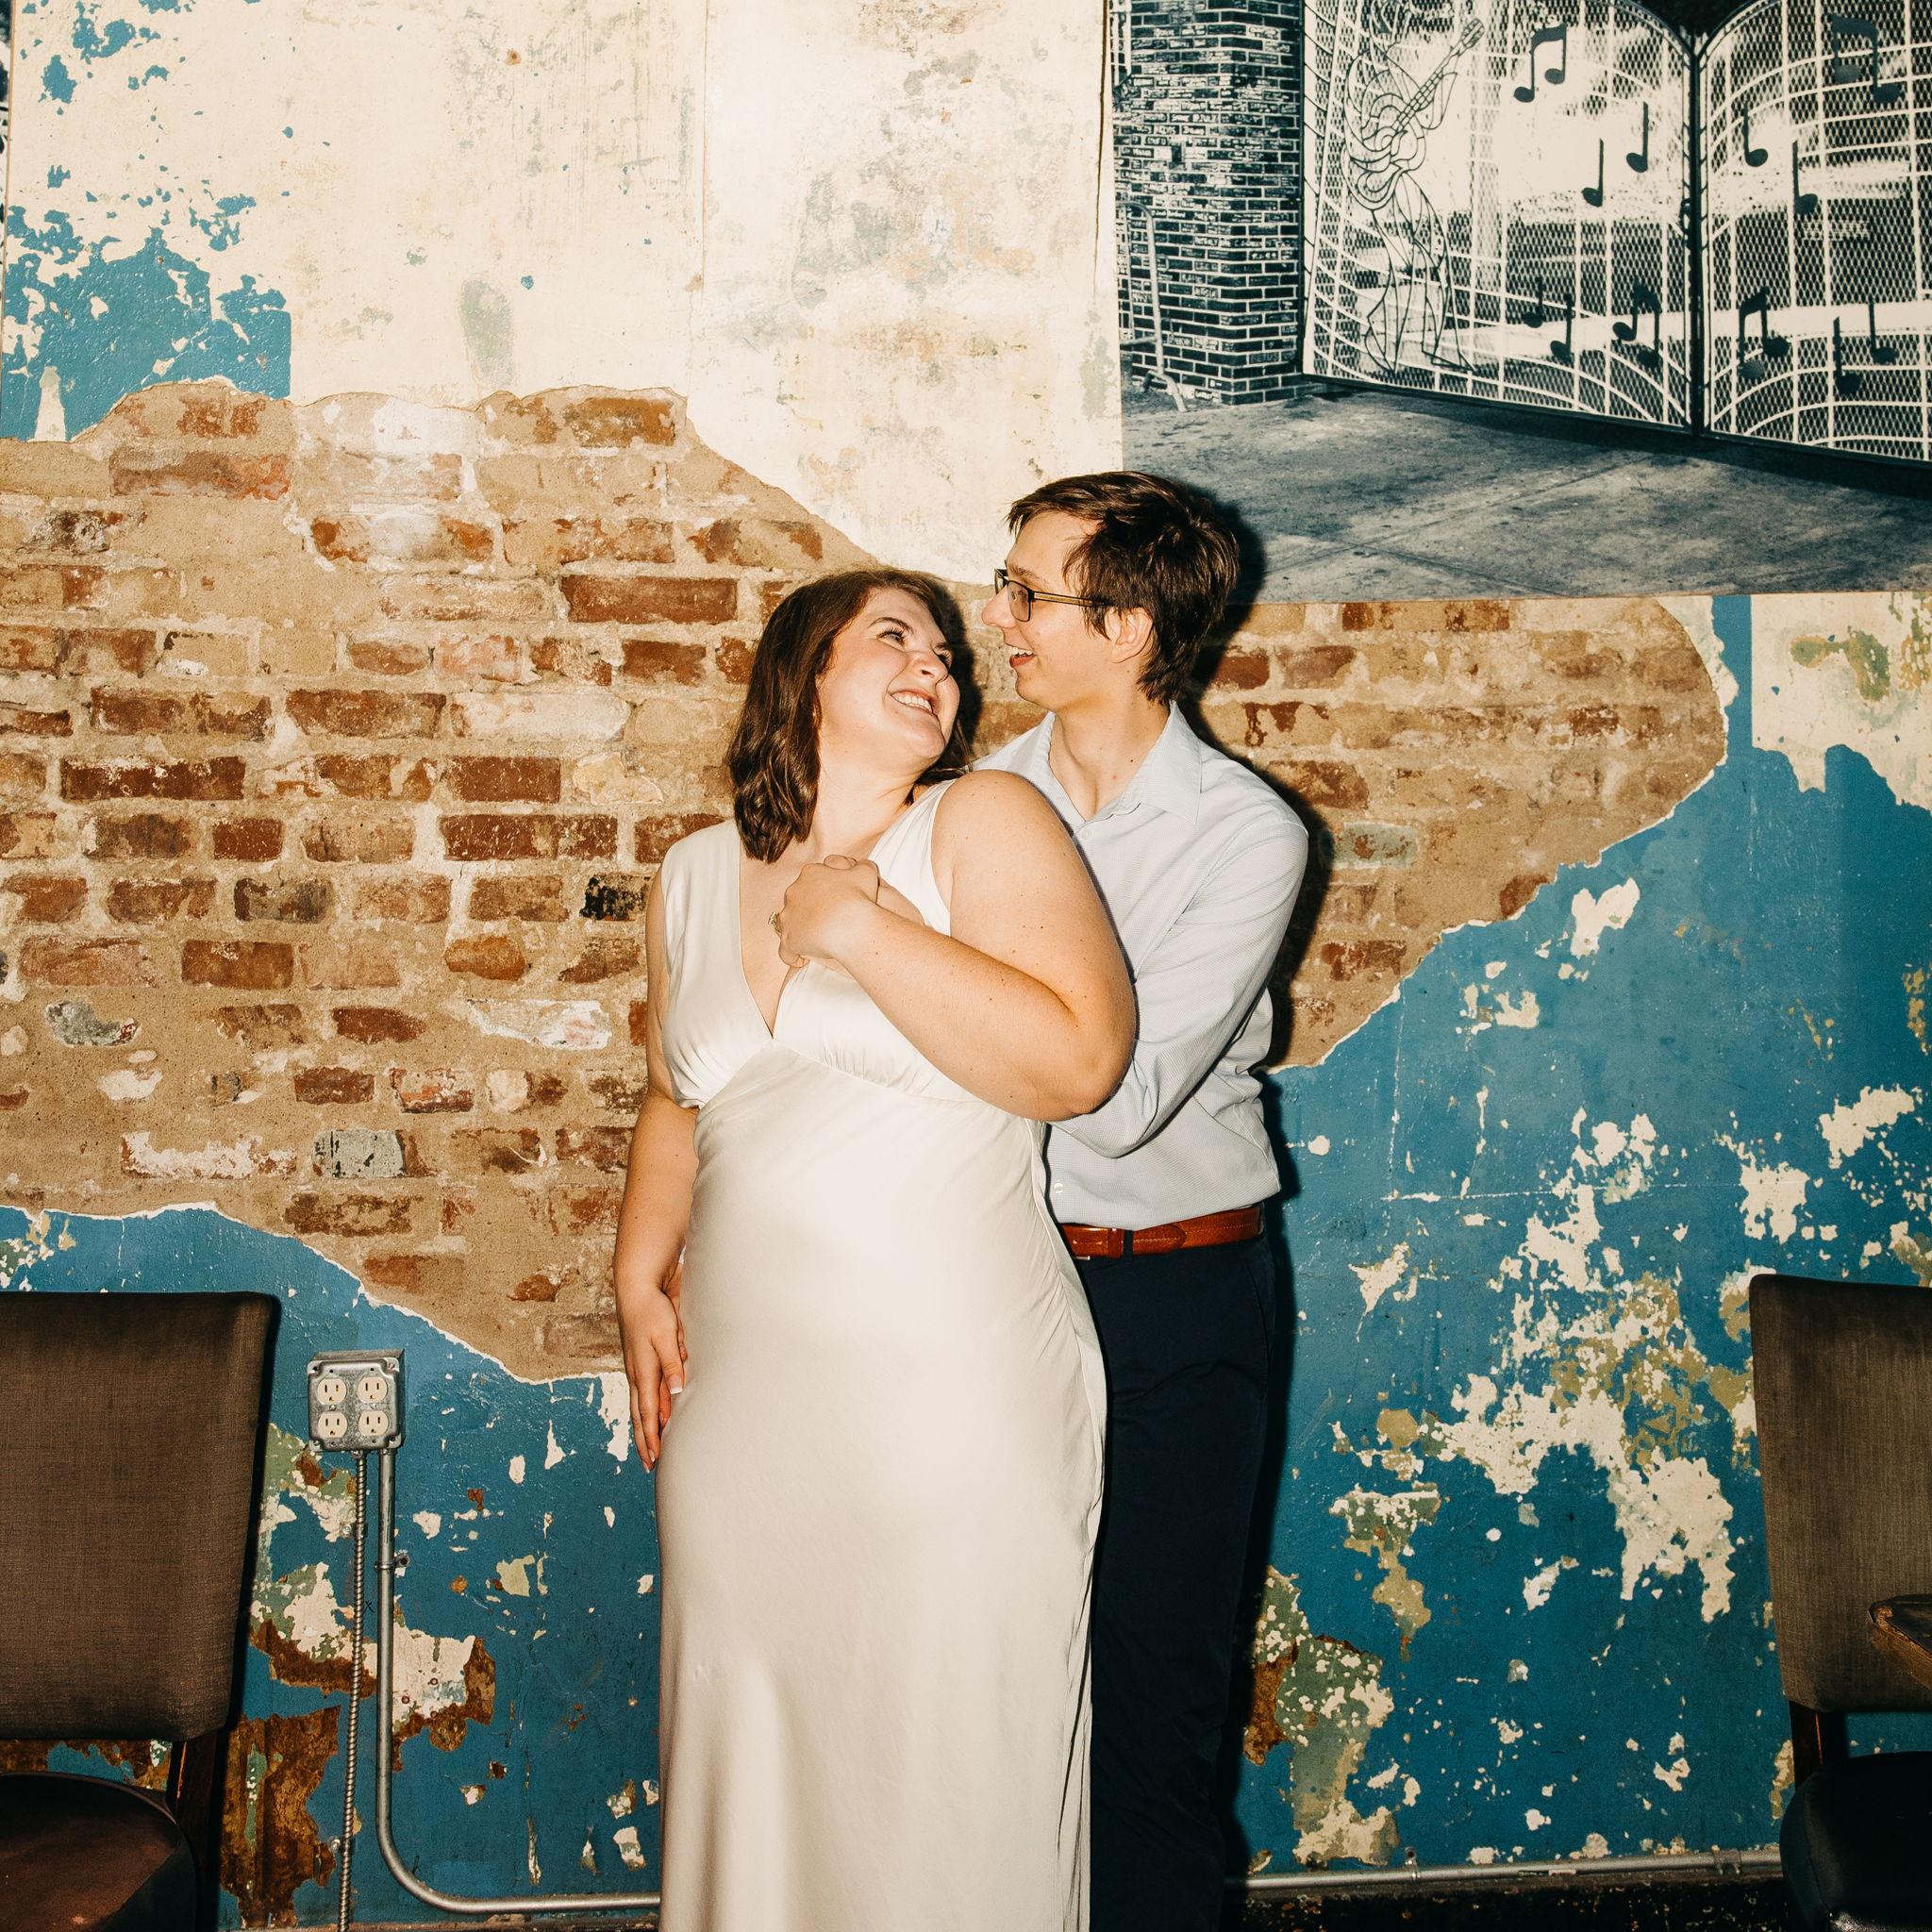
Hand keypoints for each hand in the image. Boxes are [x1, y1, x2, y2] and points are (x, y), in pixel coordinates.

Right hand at [615, 1280, 685, 1470]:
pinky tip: (649, 1413)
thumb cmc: (653, 1310)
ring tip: (646, 1447)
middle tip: (649, 1465)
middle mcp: (637, 1373)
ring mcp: (636, 1367)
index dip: (652, 1437)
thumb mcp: (667, 1335)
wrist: (637, 1287)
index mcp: (643, 1371)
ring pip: (639, 1405)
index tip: (656, 1459)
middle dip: (645, 1441)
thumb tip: (675, 1393)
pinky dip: (644, 1409)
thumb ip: (672, 1363)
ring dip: (643, 1428)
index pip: (648, 1412)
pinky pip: (642, 1391)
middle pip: (640, 1415)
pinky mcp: (640, 1359)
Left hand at [774, 855, 927, 967]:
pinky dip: (791, 955)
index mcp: (810, 874)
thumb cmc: (858, 897)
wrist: (848, 923)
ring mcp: (788, 916)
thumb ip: (862, 866)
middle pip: (798, 900)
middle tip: (826, 920)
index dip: (823, 891)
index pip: (812, 880)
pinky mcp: (788, 939)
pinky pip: (785, 950)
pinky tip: (802, 959)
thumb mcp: (866, 873)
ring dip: (799, 930)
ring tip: (814, 940)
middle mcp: (794, 892)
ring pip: (789, 923)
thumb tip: (861, 866)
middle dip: (808, 909)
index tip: (834, 900)